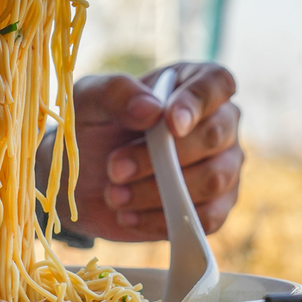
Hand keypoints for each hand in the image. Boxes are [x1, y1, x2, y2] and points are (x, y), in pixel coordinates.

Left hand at [38, 62, 242, 241]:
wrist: (79, 183)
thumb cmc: (90, 129)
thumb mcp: (89, 100)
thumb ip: (117, 93)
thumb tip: (152, 109)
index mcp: (192, 83)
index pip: (217, 83)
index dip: (198, 103)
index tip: (169, 124)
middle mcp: (218, 122)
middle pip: (216, 135)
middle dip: (163, 157)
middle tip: (115, 168)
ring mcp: (222, 166)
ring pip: (213, 179)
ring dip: (159, 191)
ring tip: (114, 195)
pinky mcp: (214, 207)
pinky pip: (207, 218)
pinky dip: (163, 219)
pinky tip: (129, 215)